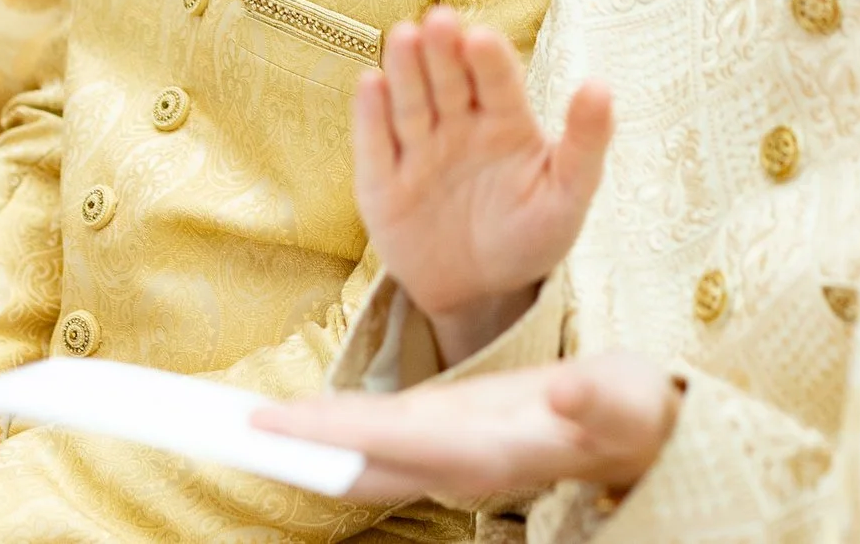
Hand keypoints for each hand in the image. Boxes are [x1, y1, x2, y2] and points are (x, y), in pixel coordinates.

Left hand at [255, 354, 681, 506]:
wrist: (644, 438)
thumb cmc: (636, 414)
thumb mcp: (627, 403)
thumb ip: (598, 403)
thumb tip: (568, 397)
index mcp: (492, 452)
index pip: (394, 442)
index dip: (329, 433)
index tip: (268, 424)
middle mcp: (458, 462)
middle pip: (358, 460)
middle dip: (291, 445)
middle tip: (215, 424)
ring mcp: (447, 453)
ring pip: (358, 456)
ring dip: (299, 441)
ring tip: (232, 422)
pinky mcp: (446, 435)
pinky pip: (371, 439)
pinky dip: (325, 428)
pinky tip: (286, 423)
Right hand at [356, 8, 612, 364]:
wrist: (480, 294)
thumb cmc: (530, 237)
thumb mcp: (567, 196)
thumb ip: (585, 143)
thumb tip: (600, 85)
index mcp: (505, 121)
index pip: (497, 80)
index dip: (488, 59)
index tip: (482, 38)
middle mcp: (458, 124)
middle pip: (449, 80)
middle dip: (443, 51)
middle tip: (439, 22)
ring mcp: (418, 150)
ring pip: (411, 103)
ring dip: (405, 70)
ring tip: (403, 36)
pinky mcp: (382, 182)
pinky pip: (375, 145)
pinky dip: (371, 117)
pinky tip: (371, 84)